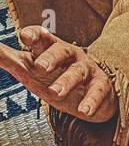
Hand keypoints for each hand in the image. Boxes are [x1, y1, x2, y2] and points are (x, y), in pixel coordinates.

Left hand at [0, 26, 117, 121]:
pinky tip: (84, 111)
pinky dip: (91, 102)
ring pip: (78, 73)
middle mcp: (72, 56)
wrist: (90, 96)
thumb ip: (9, 59)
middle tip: (39, 67)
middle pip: (62, 51)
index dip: (35, 35)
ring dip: (66, 82)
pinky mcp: (102, 87)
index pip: (43, 36)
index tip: (25, 37)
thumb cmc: (56, 78)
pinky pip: (98, 92)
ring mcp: (88, 70)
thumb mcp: (30, 69)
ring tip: (55, 94)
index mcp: (52, 48)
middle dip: (51, 57)